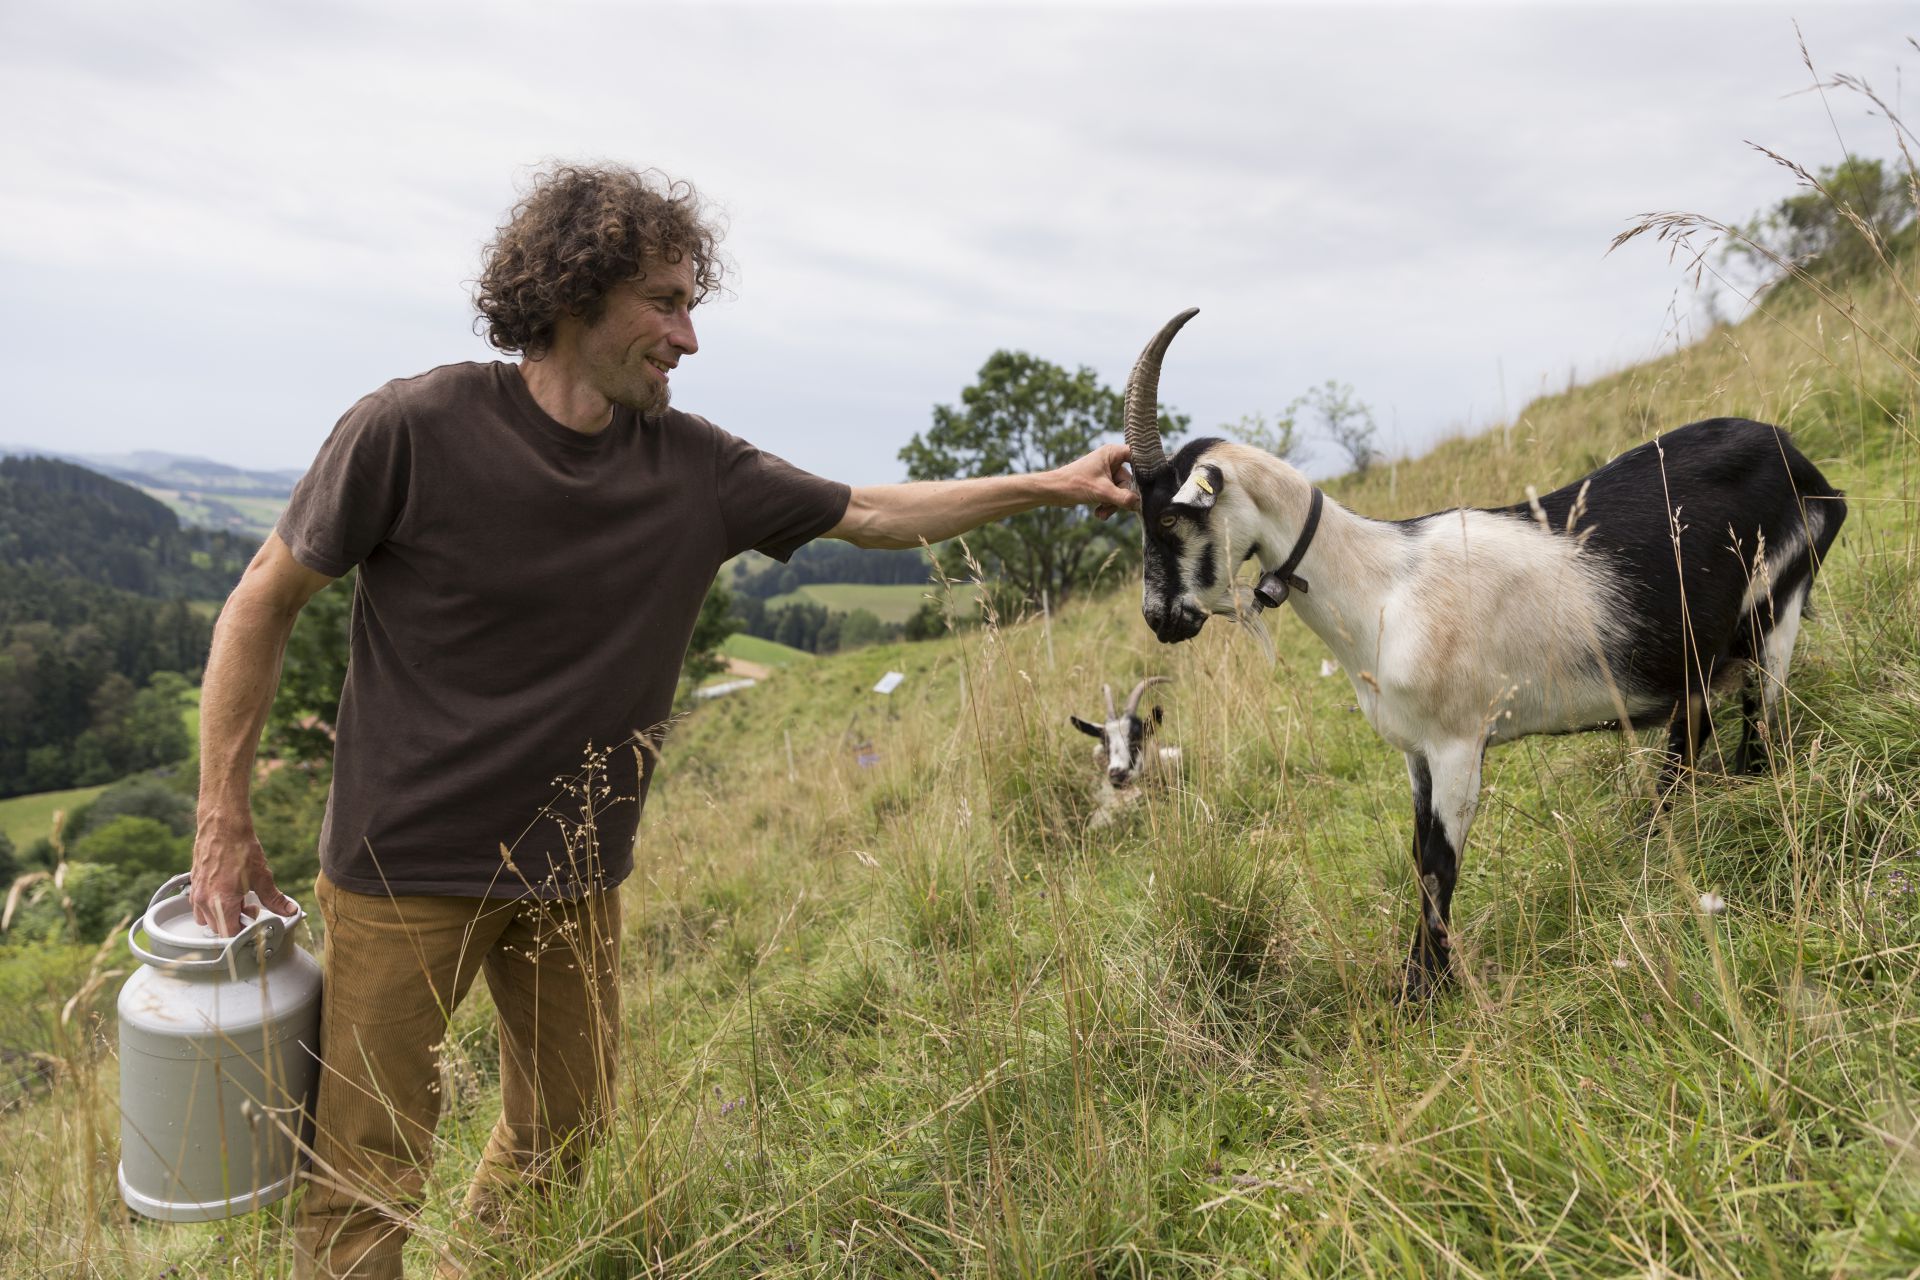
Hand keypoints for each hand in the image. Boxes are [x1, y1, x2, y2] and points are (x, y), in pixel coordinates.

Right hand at [190, 820, 297, 935]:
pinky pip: (199, 905)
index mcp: (221, 902)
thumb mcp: (262, 877)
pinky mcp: (193, 884)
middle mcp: (204, 901)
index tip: (254, 921)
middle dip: (235, 922)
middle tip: (250, 906)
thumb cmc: (241, 849)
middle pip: (218, 928)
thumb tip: (289, 910)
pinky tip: (226, 890)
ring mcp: (196, 893)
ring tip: (237, 899)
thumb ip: (274, 899)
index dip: (244, 931)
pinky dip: (212, 905)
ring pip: (206, 918)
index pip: (229, 934)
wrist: (223, 826)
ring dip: (222, 915)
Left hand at [1057, 443, 1139, 517]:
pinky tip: (1098, 513)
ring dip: (1112, 505)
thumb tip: (1138, 504)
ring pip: (1121, 492)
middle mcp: (1111, 461)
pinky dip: (1107, 506)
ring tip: (1101, 512)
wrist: (1053, 492)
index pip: (1137, 456)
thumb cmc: (1074, 484)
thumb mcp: (1101, 492)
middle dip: (1120, 497)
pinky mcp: (1102, 485)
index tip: (1151, 481)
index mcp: (1112, 453)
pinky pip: (1113, 497)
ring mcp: (1107, 474)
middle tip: (1110, 505)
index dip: (1145, 468)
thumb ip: (1122, 498)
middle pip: (1129, 481)